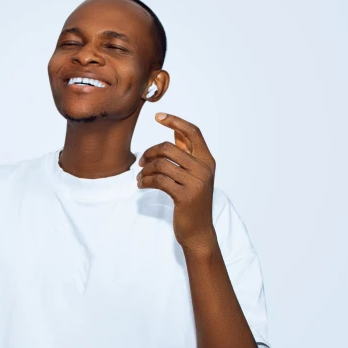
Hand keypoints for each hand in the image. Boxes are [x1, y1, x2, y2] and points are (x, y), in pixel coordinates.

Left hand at [137, 112, 216, 251]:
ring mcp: (195, 182)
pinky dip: (145, 181)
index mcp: (207, 160)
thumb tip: (176, 131)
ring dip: (145, 170)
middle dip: (150, 153)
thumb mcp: (194, 175)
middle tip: (141, 162)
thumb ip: (186, 153)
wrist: (198, 231)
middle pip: (169, 148)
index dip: (175, 121)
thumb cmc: (193, 201)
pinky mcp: (184, 196)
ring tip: (139, 177)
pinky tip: (141, 185)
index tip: (158, 116)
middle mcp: (204, 169)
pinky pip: (158, 180)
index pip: (193, 132)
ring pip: (161, 164)